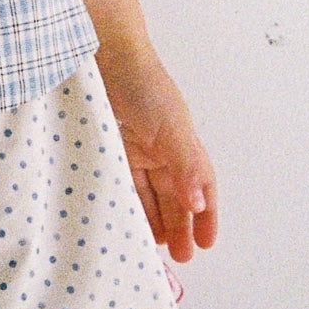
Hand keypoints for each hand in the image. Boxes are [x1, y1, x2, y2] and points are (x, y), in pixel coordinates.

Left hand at [98, 47, 216, 260]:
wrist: (101, 52)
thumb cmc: (142, 84)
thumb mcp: (170, 127)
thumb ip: (185, 165)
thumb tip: (199, 203)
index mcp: (182, 143)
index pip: (200, 185)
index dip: (206, 214)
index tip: (206, 244)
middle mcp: (161, 147)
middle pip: (174, 194)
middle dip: (179, 225)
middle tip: (179, 257)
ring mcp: (134, 146)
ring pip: (146, 190)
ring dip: (151, 217)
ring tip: (151, 246)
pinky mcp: (109, 144)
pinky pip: (120, 179)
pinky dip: (123, 198)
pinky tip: (120, 216)